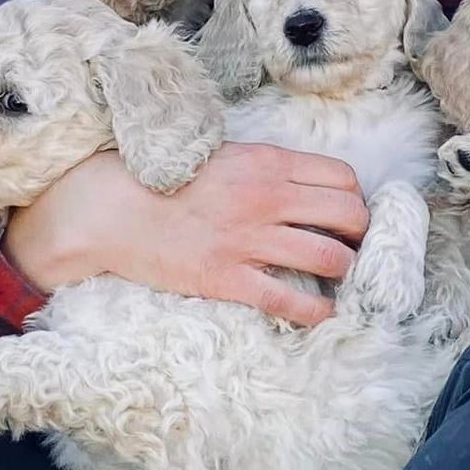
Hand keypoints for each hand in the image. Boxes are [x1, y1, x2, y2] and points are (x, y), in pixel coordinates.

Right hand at [1, 143, 368, 324]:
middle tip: (354, 246)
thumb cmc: (163, 178)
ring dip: (345, 270)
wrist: (109, 209)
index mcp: (266, 163)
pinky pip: (289, 301)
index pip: (342, 178)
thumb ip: (266, 167)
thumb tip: (305, 185)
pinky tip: (321, 313)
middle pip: (349, 215)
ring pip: (330, 258)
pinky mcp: (227, 279)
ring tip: (339, 277)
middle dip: (361, 234)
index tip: (348, 212)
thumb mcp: (222, 155)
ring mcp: (248, 240)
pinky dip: (315, 311)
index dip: (355, 197)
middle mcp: (266, 198)